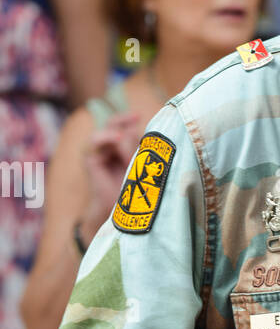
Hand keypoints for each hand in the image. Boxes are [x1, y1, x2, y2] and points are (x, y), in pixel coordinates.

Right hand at [81, 110, 143, 234]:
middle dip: (124, 119)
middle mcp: (108, 149)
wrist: (121, 211)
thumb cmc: (134, 189)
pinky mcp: (90, 159)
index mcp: (121, 149)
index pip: (124, 127)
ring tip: (128, 141)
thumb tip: (135, 129)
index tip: (140, 116)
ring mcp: (98, 153)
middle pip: (113, 124)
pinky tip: (117, 137)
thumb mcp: (139, 164)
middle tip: (135, 117)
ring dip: (120, 134)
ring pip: (107, 132)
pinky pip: (95, 141)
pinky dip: (106, 137)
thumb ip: (136, 148)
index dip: (130, 120)